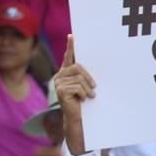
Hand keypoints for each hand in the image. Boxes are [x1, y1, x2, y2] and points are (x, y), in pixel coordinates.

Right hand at [53, 35, 95, 155]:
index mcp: (66, 73)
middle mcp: (60, 76)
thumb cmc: (85, 103)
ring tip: (88, 97)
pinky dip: (84, 94)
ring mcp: (58, 83)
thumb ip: (86, 77)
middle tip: (94, 88)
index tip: (73, 36)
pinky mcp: (60, 90)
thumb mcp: (87, 87)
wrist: (79, 119)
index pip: (69, 58)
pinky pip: (78, 86)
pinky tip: (82, 100)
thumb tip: (97, 69)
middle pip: (78, 67)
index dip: (71, 47)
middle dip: (89, 78)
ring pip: (80, 78)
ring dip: (88, 89)